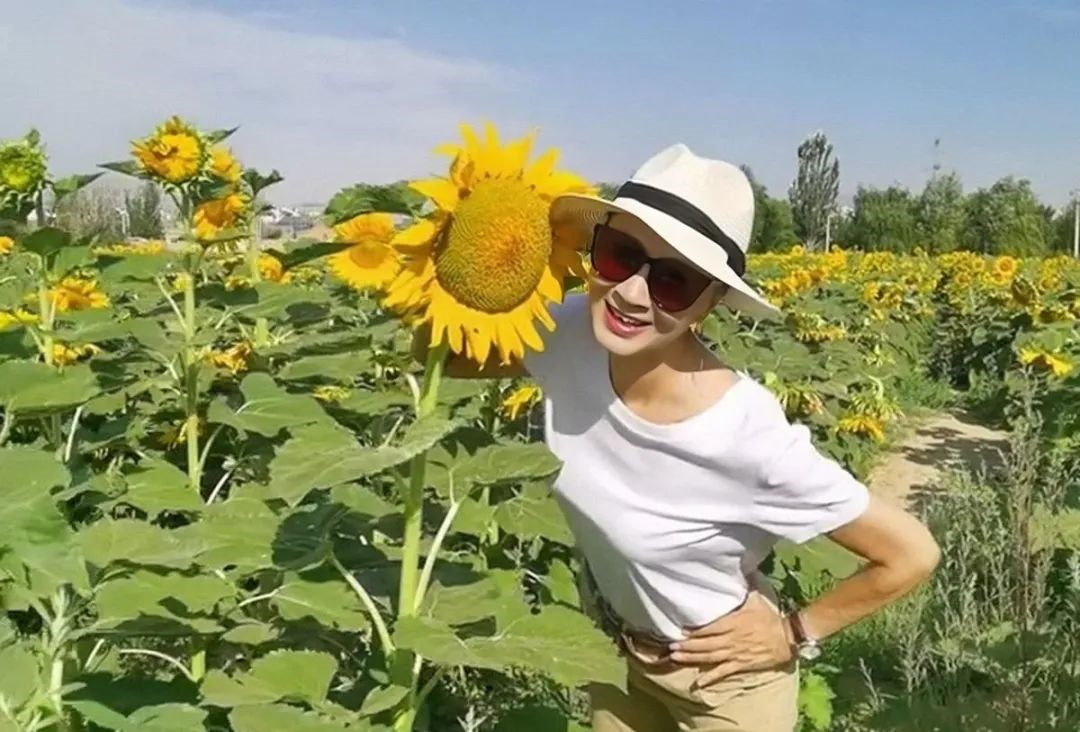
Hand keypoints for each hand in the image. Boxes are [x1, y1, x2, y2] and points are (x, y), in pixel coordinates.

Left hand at [668, 591, 794, 688]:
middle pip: (705, 643)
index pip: (709, 627)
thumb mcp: (757, 598)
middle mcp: (731, 638)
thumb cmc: (770, 617)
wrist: (788, 638)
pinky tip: (698, 683)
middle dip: (687, 645)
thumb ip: (746, 583)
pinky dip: (711, 678)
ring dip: (692, 658)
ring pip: (710, 657)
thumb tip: (740, 565)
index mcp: (733, 622)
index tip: (680, 630)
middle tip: (670, 646)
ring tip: (675, 658)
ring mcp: (735, 653)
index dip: (694, 630)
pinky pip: (723, 672)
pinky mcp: (741, 665)